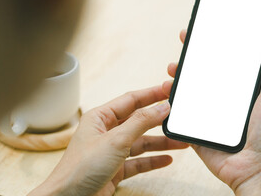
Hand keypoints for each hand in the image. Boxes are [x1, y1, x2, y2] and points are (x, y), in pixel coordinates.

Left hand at [29, 86, 187, 195]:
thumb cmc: (80, 169)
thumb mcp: (115, 140)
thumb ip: (140, 122)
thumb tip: (161, 107)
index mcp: (100, 118)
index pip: (130, 100)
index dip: (150, 95)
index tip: (168, 91)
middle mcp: (106, 132)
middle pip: (138, 122)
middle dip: (159, 121)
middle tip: (177, 116)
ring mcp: (111, 151)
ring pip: (141, 143)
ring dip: (160, 143)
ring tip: (180, 142)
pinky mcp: (115, 169)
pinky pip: (138, 162)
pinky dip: (152, 161)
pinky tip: (166, 159)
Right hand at [163, 28, 260, 194]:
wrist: (257, 167)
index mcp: (239, 88)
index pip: (223, 60)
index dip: (213, 44)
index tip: (204, 29)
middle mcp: (221, 98)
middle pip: (202, 72)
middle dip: (191, 55)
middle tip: (185, 39)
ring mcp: (207, 113)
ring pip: (188, 90)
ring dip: (178, 76)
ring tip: (174, 67)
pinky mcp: (195, 128)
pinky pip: (180, 113)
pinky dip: (171, 102)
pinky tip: (168, 90)